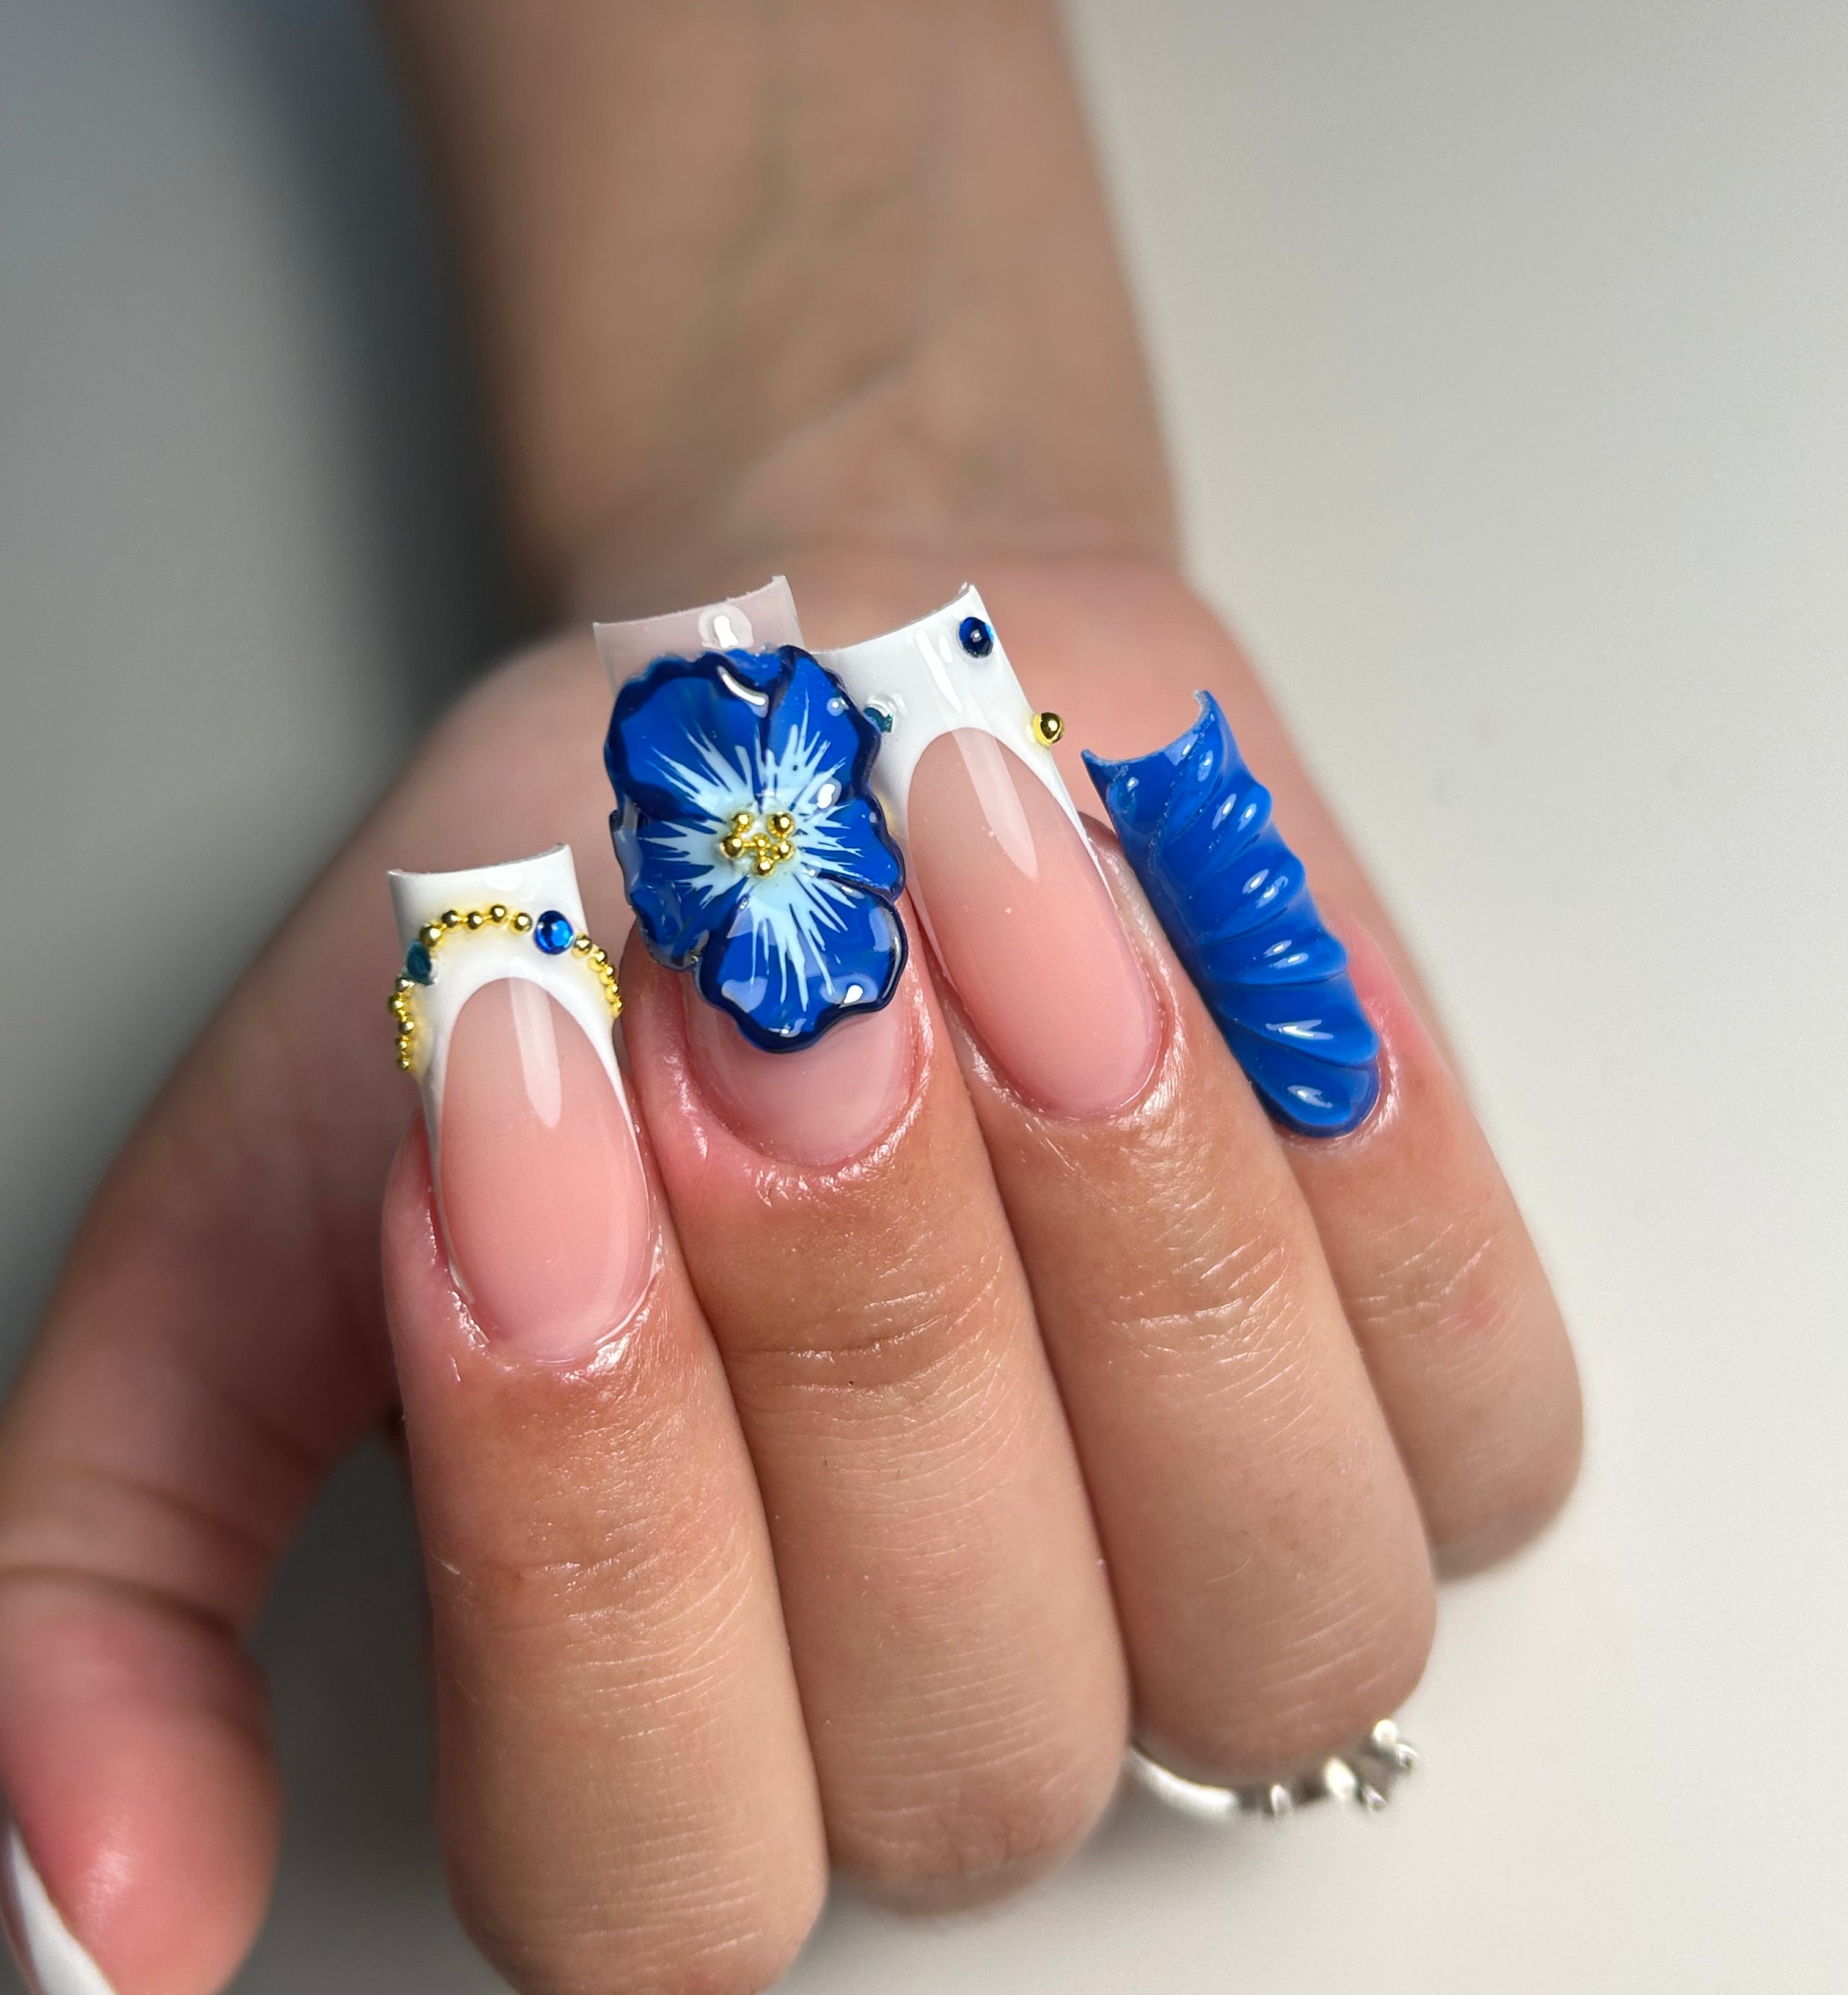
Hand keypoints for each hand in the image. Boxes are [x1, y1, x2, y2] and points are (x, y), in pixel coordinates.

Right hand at [0, 543, 1579, 1994]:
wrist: (801, 704)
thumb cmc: (554, 941)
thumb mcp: (269, 1207)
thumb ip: (130, 1564)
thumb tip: (103, 1922)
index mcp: (670, 1717)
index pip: (648, 1857)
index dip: (587, 1512)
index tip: (507, 1110)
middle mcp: (966, 1692)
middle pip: (972, 1724)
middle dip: (854, 1314)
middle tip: (760, 982)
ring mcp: (1236, 1564)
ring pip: (1272, 1598)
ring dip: (1119, 1224)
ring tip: (980, 899)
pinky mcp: (1440, 1395)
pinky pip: (1480, 1399)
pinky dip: (1344, 1159)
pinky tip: (1193, 958)